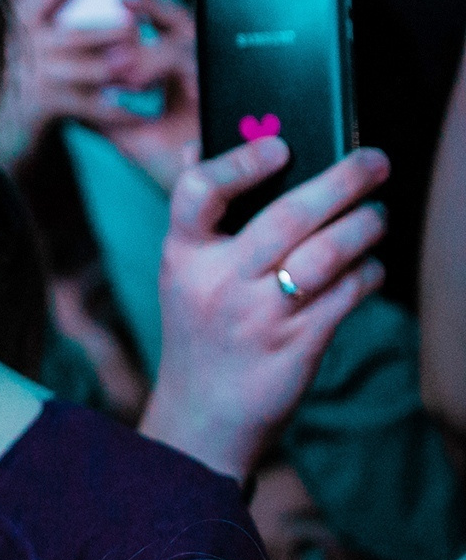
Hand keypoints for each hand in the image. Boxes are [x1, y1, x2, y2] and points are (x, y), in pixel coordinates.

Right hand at [0, 0, 199, 187]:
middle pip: (74, 34)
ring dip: (113, 69)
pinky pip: (87, 104)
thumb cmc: (25, 68)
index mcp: (21, 14)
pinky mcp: (42, 104)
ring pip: (83, 68)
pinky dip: (115, 110)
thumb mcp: (31, 31)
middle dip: (107, 31)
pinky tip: (136, 111)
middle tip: (134, 28)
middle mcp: (23, 43)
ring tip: (135, 65)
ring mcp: (31, 75)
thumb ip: (56, 12)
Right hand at [139, 139, 387, 477]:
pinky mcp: (296, 345)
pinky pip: (347, 294)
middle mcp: (217, 283)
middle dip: (342, 180)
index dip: (240, 162)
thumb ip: (197, 215)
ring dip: (365, 227)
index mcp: (182, 256)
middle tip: (373, 161)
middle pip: (287, 216)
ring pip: (327, 254)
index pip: (197, 193)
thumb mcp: (183, 274)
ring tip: (377, 216)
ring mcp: (257, 316)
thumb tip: (200, 142)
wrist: (202, 416)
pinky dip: (368, 273)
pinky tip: (369, 267)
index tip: (280, 146)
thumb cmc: (201, 331)